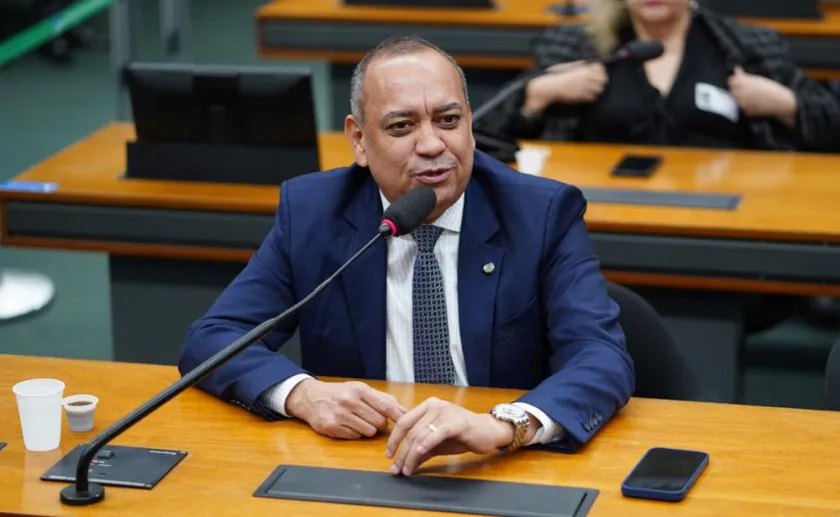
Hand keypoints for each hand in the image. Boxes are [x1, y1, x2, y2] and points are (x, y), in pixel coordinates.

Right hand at [286, 379, 405, 438]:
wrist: (311, 398)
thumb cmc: (340, 393)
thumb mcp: (359, 389)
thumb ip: (382, 398)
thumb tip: (403, 410)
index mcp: (359, 390)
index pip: (385, 405)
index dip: (398, 415)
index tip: (408, 422)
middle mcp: (349, 401)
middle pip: (380, 422)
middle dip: (380, 423)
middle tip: (372, 418)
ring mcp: (340, 415)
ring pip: (369, 432)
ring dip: (368, 429)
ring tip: (359, 421)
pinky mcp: (332, 428)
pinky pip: (355, 437)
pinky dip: (355, 433)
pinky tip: (348, 425)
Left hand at [385, 397, 513, 475]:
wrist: (489, 431)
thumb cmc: (462, 435)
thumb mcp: (437, 443)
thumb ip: (421, 450)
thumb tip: (404, 465)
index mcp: (427, 406)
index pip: (404, 421)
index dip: (394, 439)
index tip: (389, 455)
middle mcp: (434, 405)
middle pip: (410, 431)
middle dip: (401, 452)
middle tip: (396, 469)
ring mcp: (446, 412)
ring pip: (421, 434)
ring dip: (411, 455)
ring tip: (407, 469)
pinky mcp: (457, 422)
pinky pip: (437, 433)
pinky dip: (426, 444)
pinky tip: (419, 454)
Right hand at [523, 61, 607, 113]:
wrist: (550, 88)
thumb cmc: (557, 77)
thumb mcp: (567, 66)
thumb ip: (578, 65)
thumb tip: (586, 64)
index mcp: (582, 69)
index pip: (600, 68)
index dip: (601, 71)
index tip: (600, 74)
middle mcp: (585, 78)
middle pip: (602, 79)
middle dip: (601, 81)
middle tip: (599, 84)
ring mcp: (583, 87)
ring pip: (599, 89)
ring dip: (597, 90)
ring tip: (592, 90)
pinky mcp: (580, 97)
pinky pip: (592, 97)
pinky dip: (591, 97)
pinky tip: (587, 96)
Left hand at [728, 65, 797, 125]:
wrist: (780, 101)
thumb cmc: (770, 88)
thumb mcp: (757, 79)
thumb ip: (744, 76)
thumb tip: (736, 68)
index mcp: (743, 82)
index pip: (731, 80)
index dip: (736, 81)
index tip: (742, 83)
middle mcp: (741, 92)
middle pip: (732, 90)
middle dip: (738, 90)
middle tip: (750, 91)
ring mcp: (742, 103)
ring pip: (735, 100)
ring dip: (741, 98)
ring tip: (753, 97)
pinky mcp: (745, 111)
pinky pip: (741, 108)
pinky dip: (746, 106)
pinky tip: (755, 104)